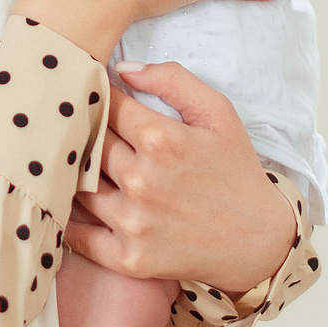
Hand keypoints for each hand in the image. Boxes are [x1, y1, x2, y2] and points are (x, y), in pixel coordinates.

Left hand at [64, 61, 297, 298]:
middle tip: (78, 128)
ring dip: (73, 173)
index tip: (94, 97)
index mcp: (161, 140)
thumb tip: (123, 68)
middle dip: (82, 132)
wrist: (258, 240)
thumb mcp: (218, 113)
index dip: (98, 97)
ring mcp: (133, 222)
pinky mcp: (128, 258)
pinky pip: (80, 235)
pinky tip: (69, 205)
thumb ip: (172, 80)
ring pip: (77, 185)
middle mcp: (142, 181)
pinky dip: (70, 219)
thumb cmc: (235, 171)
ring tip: (74, 163)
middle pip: (88, 144)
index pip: (106, 106)